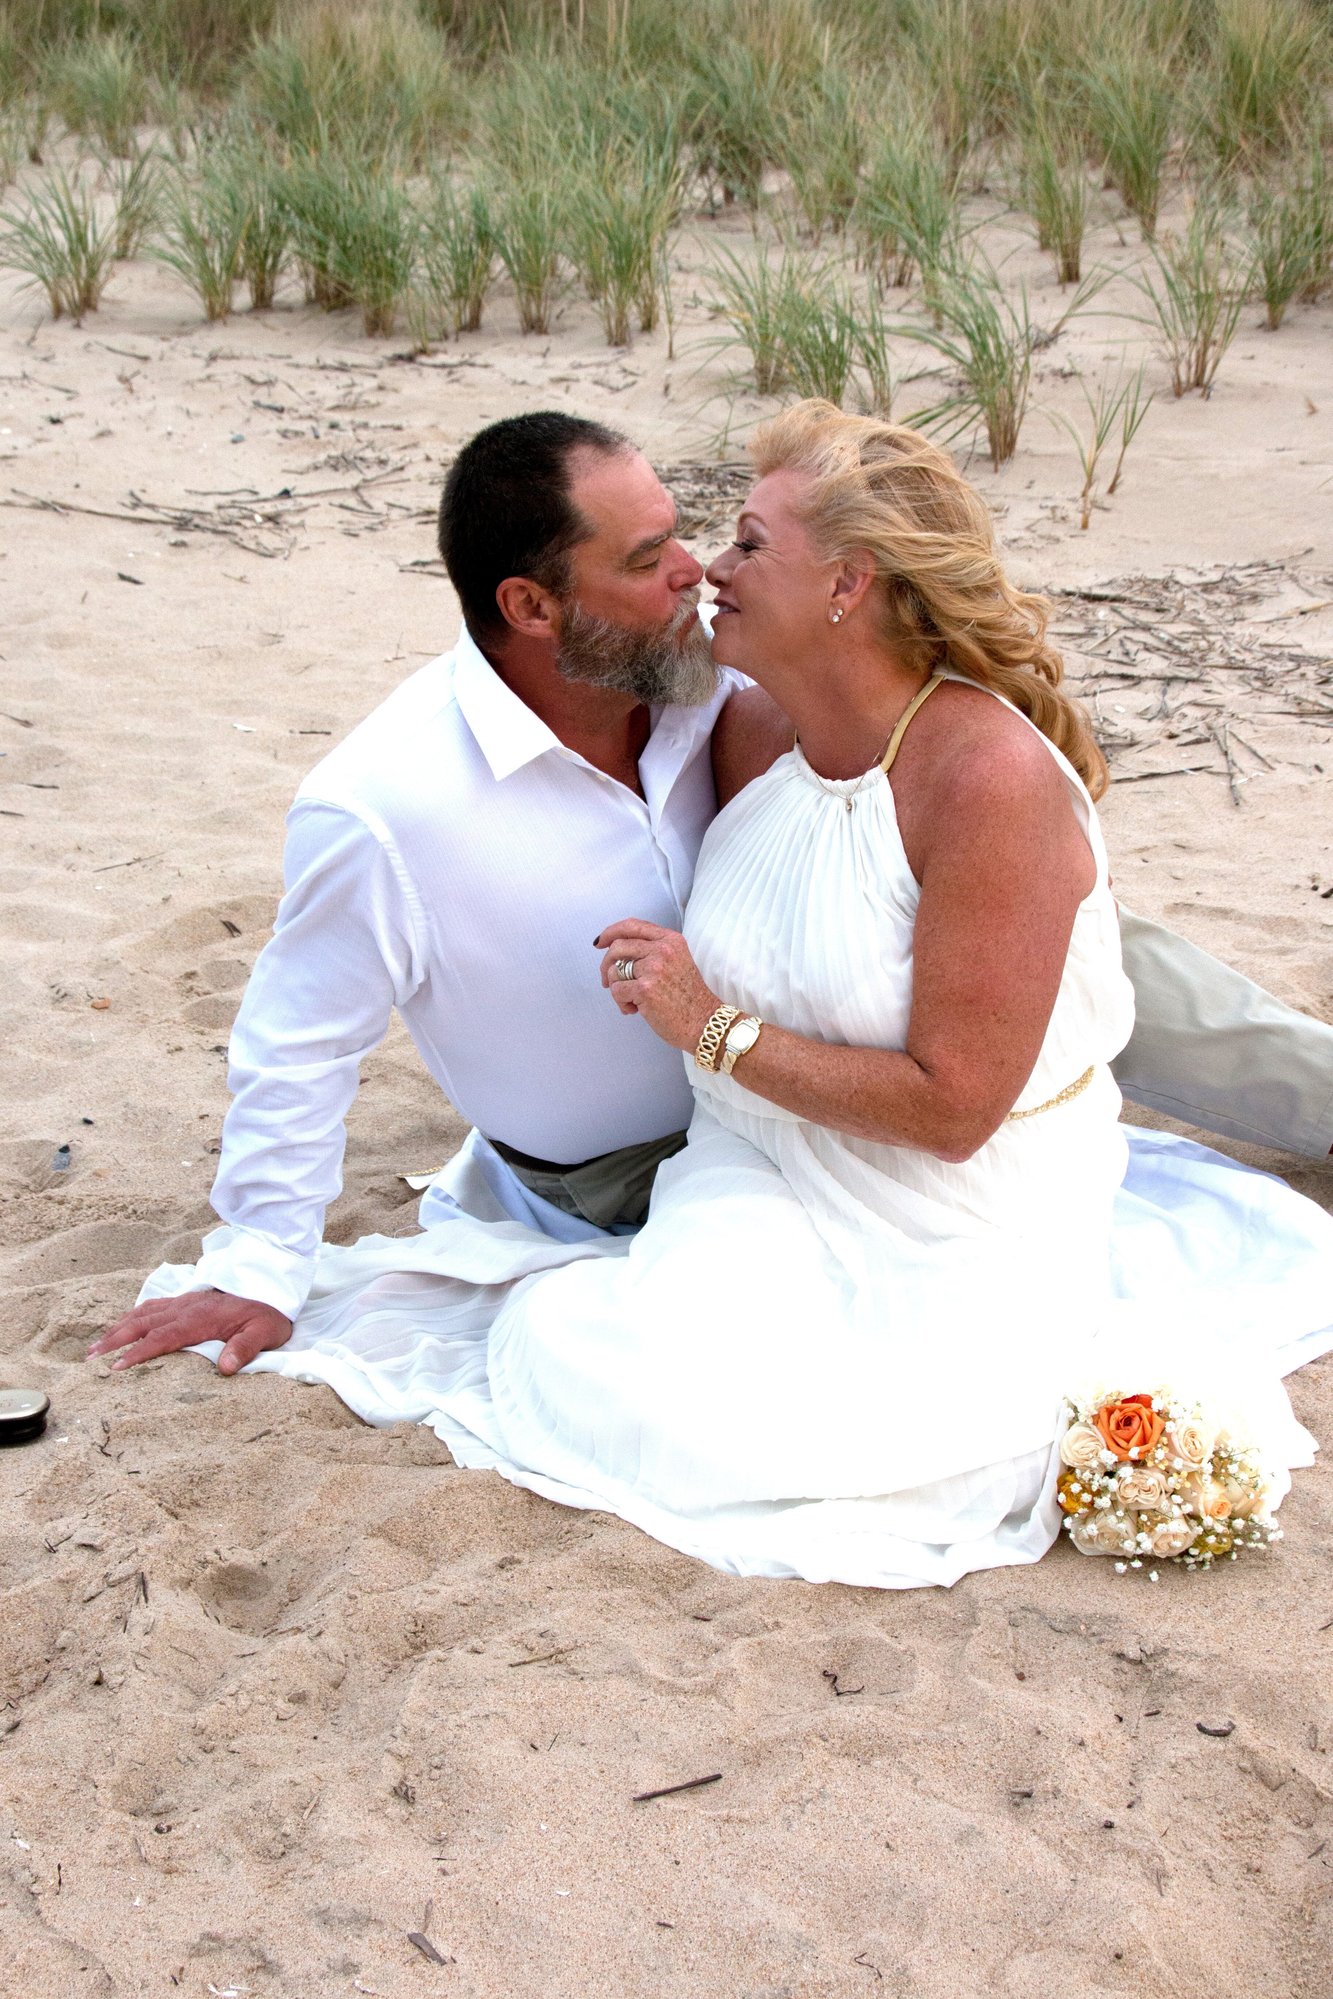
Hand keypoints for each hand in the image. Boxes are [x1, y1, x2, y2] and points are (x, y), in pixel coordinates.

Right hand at [88, 1290, 292, 1375]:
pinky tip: (121, 1324)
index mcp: (201, 1319)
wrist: (273, 1283)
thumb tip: (226, 1368)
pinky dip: (131, 1315)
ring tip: (95, 1345)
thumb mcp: (266, 1333)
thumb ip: (245, 1348)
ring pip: (143, 1313)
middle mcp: (187, 1308)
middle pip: (143, 1323)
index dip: (139, 1352)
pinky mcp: (186, 1299)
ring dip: (117, 1328)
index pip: (163, 1337)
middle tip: (90, 1358)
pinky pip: (152, 1305)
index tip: (117, 1367)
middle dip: (114, 1340)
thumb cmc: (269, 1313)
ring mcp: (184, 1302)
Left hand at [595, 918, 719, 1052]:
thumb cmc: (688, 999)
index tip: (600, 942)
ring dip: (617, 989)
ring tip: (632, 1002)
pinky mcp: (646, 989)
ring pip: (614, 970)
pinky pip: (617, 991)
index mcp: (671, 940)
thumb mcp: (677, 962)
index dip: (611, 932)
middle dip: (606, 965)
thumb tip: (616, 951)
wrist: (704, 1022)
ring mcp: (654, 968)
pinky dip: (621, 1003)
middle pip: (618, 946)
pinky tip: (635, 1010)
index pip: (633, 926)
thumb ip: (652, 951)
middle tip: (607, 982)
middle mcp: (663, 950)